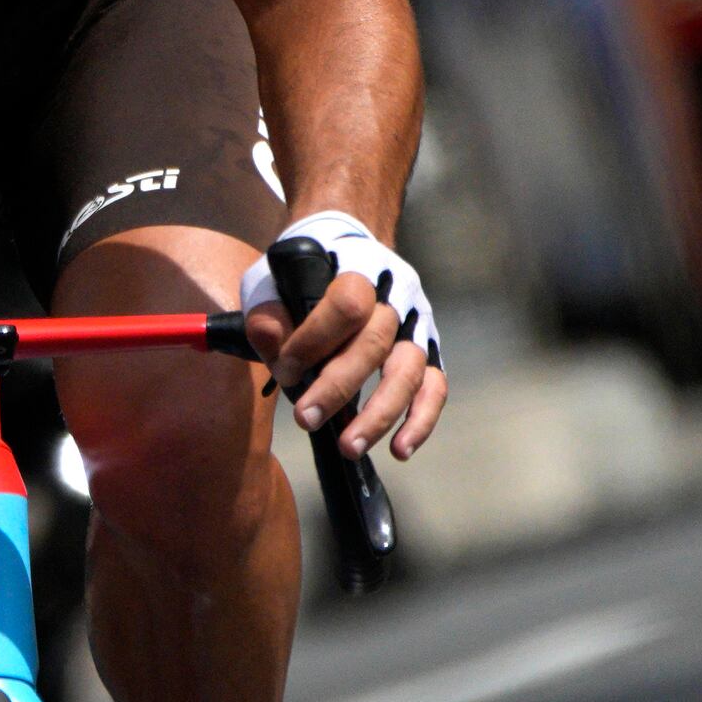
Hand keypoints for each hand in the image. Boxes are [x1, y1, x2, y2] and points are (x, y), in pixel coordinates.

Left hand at [240, 217, 450, 463]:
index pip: (346, 305)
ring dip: (380, 414)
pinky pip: (434, 387)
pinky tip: (399, 449)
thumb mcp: (274, 279)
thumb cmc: (305, 273)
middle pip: (375, 343)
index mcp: (359, 267)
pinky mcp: (428, 350)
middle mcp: (396, 294)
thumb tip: (270, 341)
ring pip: (409, 370)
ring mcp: (417, 323)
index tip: (285, 370)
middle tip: (305, 419)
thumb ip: (267, 309)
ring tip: (350, 447)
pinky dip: (420, 421)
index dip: (314, 341)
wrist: (347, 252)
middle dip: (338, 386)